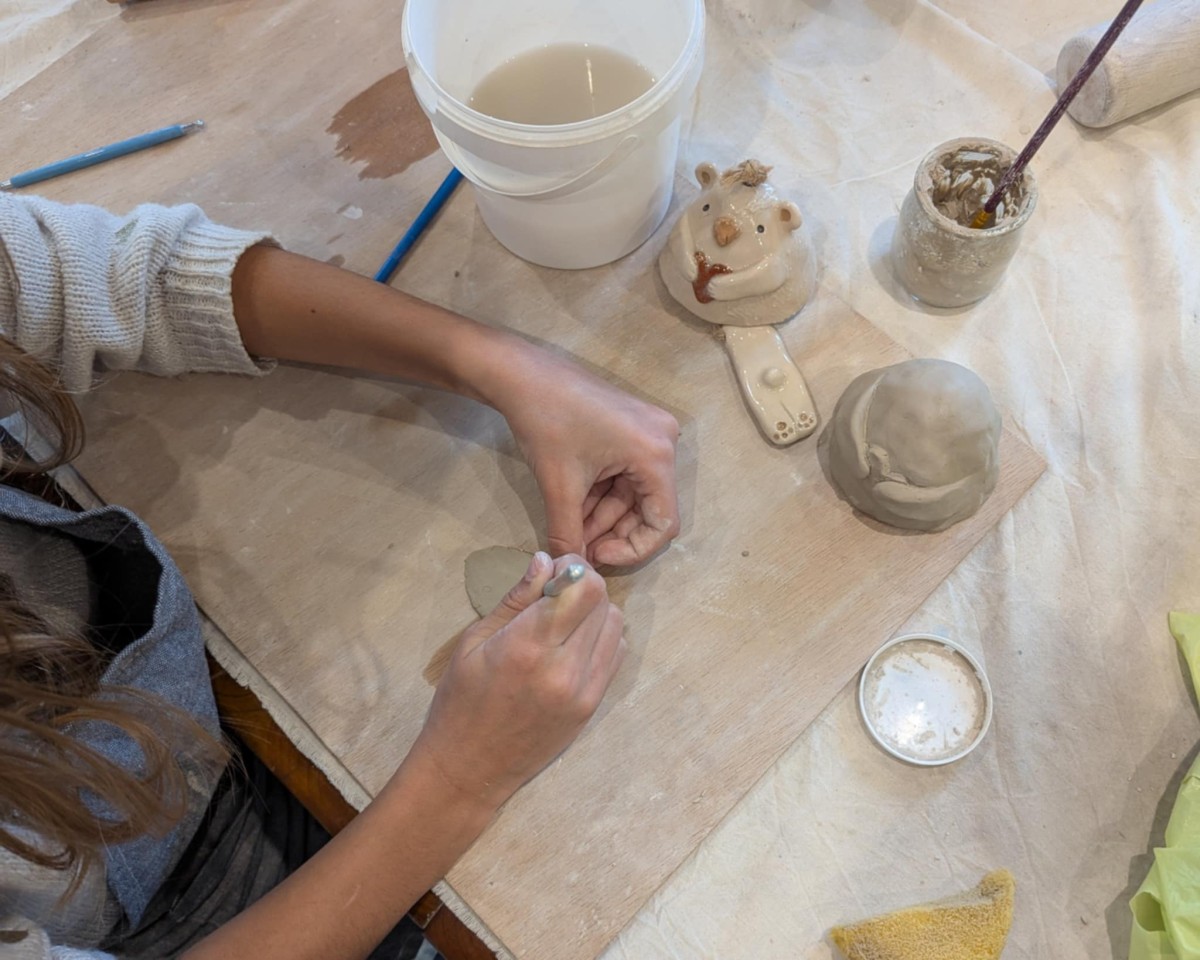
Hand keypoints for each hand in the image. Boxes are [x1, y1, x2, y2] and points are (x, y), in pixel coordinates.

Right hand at [410, 553, 624, 810]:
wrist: (469, 769)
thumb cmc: (459, 701)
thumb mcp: (474, 641)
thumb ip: (517, 599)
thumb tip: (546, 560)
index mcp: (527, 645)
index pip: (583, 586)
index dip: (573, 568)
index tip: (554, 571)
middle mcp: (563, 666)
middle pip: (603, 601)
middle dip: (583, 585)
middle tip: (558, 592)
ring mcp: (583, 690)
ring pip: (615, 625)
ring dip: (596, 611)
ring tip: (566, 620)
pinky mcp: (592, 706)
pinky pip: (616, 654)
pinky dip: (602, 638)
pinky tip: (575, 644)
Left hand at [498, 353, 680, 565]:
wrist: (523, 374)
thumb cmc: (545, 422)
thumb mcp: (559, 486)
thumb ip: (568, 535)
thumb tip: (570, 570)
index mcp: (656, 453)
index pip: (663, 523)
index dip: (632, 549)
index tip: (597, 555)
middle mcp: (663, 442)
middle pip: (648, 508)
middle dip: (612, 532)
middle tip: (578, 546)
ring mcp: (648, 433)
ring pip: (632, 494)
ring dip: (602, 516)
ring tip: (569, 527)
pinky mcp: (631, 429)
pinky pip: (624, 475)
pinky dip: (600, 495)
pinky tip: (573, 507)